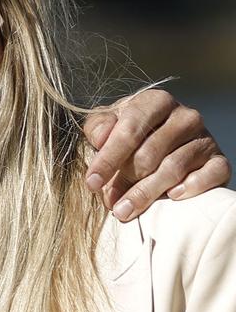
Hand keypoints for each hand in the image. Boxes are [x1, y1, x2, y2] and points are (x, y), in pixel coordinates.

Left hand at [83, 89, 229, 221]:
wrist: (164, 142)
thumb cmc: (130, 132)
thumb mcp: (108, 123)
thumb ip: (98, 127)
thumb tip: (100, 138)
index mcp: (155, 101)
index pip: (129, 131)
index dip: (108, 159)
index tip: (92, 183)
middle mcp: (184, 116)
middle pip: (150, 154)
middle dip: (125, 180)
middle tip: (109, 201)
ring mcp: (205, 138)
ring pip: (173, 168)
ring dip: (146, 192)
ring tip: (125, 210)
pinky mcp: (219, 161)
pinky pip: (210, 175)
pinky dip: (192, 187)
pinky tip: (172, 197)